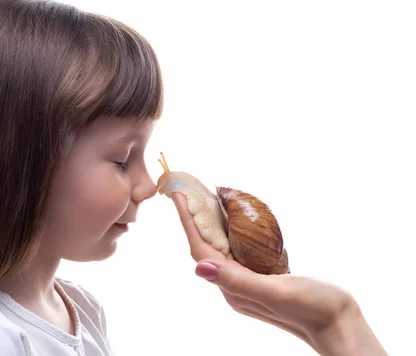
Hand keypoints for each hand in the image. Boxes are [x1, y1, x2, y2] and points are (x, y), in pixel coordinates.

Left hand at [172, 193, 386, 355]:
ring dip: (210, 225)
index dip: (188, 223)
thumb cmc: (313, 308)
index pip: (201, 251)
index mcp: (233, 289)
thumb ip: (239, 281)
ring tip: (205, 201)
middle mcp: (235, 287)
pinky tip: (236, 222)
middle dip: (194, 221)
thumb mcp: (277, 291)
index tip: (179, 197)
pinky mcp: (262, 280)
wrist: (340, 326)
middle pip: (206, 248)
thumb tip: (201, 268)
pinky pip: (237, 252)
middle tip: (188, 193)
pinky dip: (232, 233)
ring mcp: (248, 284)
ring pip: (221, 249)